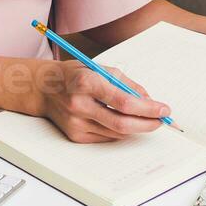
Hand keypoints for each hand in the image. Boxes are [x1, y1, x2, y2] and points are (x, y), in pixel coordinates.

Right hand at [38, 60, 170, 142]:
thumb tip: (149, 100)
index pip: (123, 101)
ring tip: (143, 118)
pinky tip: (120, 120)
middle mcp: (79, 104)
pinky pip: (106, 137)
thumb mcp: (99, 68)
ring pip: (117, 132)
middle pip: (122, 123)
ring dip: (135, 127)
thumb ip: (125, 83)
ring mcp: (76, 123)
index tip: (164, 109)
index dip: (147, 108)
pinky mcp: (75, 136)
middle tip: (161, 121)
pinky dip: (119, 130)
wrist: (42, 88)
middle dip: (147, 123)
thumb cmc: (73, 75)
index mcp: (86, 82)